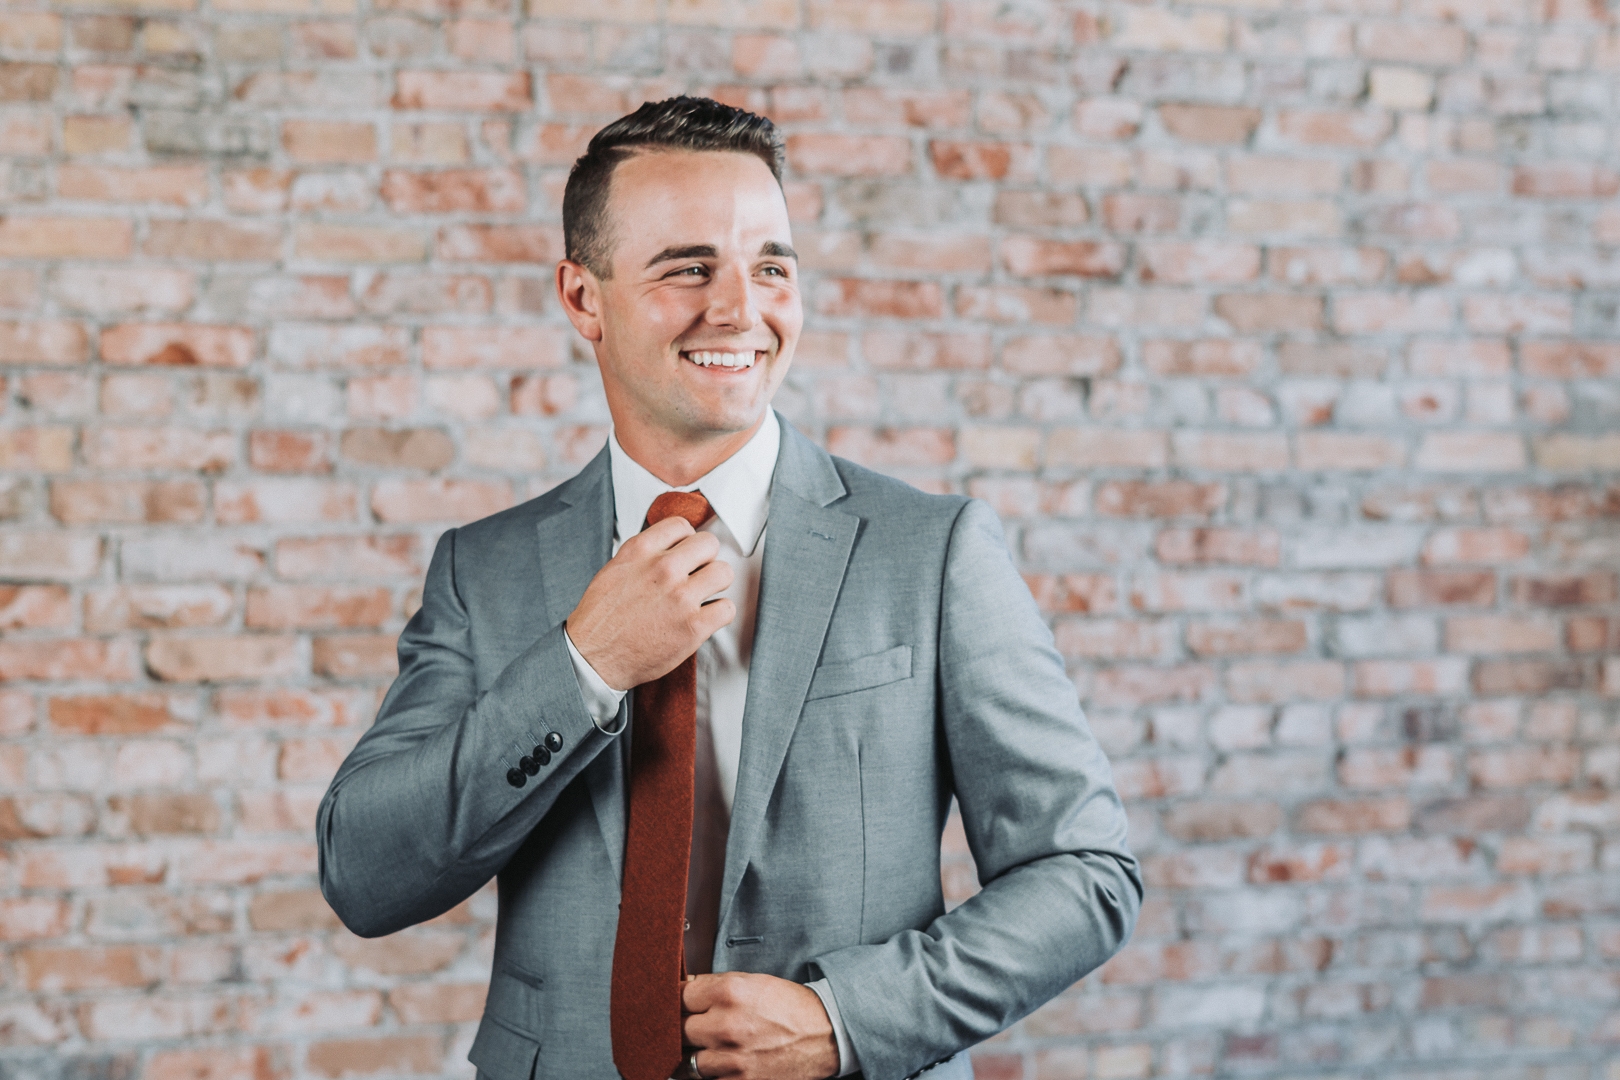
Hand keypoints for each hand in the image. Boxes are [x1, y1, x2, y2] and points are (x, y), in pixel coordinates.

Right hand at [566, 516, 734, 689]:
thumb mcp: (614, 571)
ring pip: (724, 573)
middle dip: (705, 559)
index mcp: (640, 552)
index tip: (686, 552)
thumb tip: (667, 548)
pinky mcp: (694, 626)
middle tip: (698, 574)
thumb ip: (643, 556)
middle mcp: (663, 569)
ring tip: (704, 595)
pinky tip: (706, 618)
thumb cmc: (601, 620)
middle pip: (708, 544)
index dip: (686, 539)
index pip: (681, 525)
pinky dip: (720, 614)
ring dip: (716, 584)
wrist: (593, 658)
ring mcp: (681, 597)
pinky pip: (727, 608)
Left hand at [682, 973, 839, 1079]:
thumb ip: (716, 986)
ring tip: (704, 1048)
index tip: (681, 1004)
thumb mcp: (753, 982)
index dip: (678, 1000)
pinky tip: (719, 1065)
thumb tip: (685, 990)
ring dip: (692, 1054)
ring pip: (686, 1060)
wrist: (824, 1035)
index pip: (679, 996)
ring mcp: (731, 1058)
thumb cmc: (789, 1006)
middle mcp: (726, 1025)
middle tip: (692, 1026)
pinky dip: (709, 1074)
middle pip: (678, 1029)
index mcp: (729, 992)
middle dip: (683, 1028)